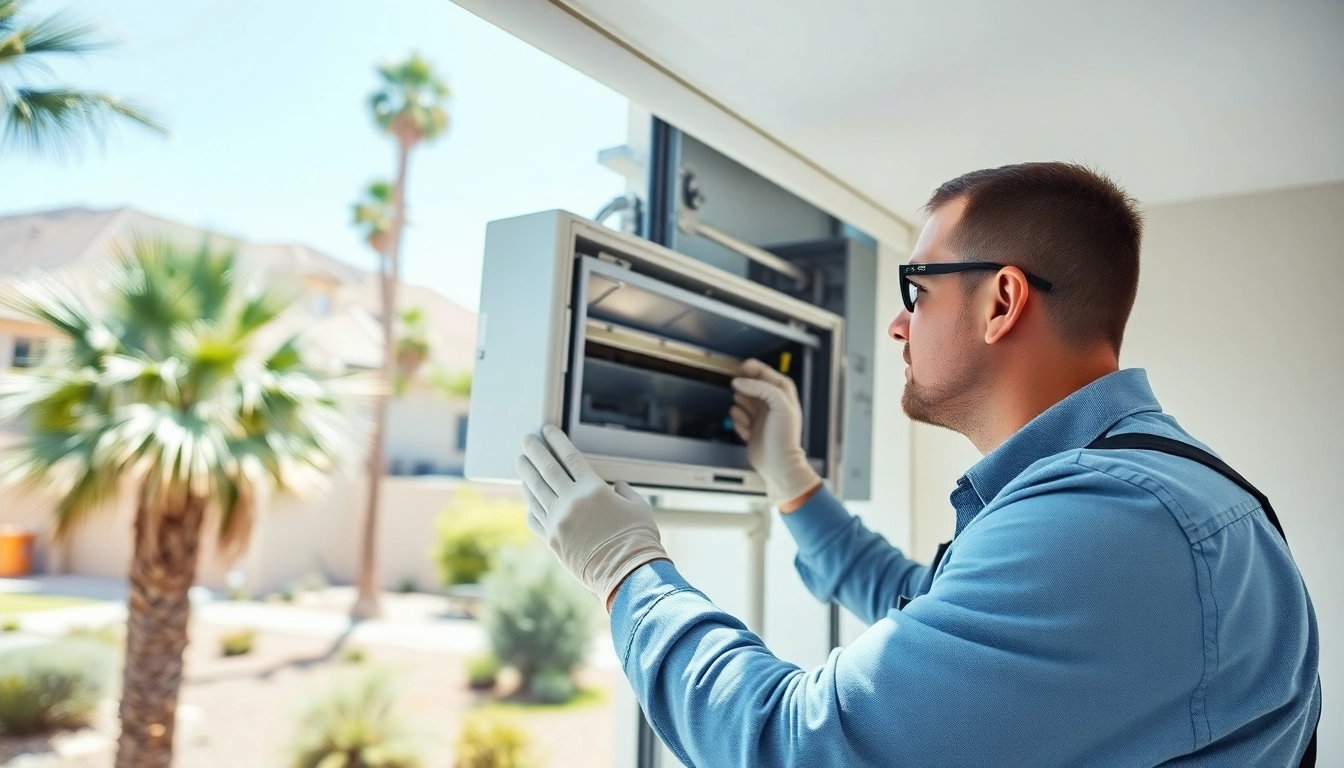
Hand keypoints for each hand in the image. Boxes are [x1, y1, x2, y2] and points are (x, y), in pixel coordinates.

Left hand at [516, 424, 668, 604]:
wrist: (628, 574)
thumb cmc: (638, 539)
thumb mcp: (637, 506)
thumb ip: (624, 491)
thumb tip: (615, 485)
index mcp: (593, 489)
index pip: (569, 457)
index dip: (556, 440)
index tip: (547, 429)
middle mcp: (571, 502)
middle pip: (546, 469)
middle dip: (534, 451)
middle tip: (526, 440)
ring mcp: (558, 522)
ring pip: (535, 491)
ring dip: (526, 474)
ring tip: (521, 462)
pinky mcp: (552, 540)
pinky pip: (534, 517)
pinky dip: (530, 504)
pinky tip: (528, 496)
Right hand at [730, 358, 822, 505]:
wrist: (778, 465)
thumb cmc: (784, 437)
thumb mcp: (780, 405)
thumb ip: (761, 388)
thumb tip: (740, 382)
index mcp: (783, 393)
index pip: (767, 373)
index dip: (754, 368)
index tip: (741, 367)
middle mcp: (771, 402)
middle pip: (751, 385)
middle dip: (744, 391)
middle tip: (740, 394)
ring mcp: (760, 414)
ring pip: (741, 400)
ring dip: (741, 410)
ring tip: (748, 420)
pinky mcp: (750, 425)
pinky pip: (737, 416)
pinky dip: (739, 423)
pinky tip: (747, 432)